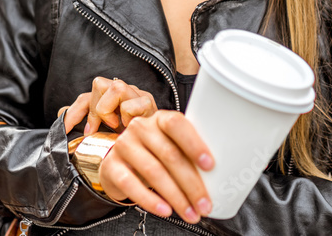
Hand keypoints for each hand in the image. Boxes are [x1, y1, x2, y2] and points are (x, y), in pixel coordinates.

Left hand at [60, 77, 157, 135]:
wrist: (152, 155)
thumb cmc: (129, 142)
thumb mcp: (103, 134)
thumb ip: (84, 121)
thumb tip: (61, 112)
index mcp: (112, 97)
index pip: (87, 96)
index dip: (74, 112)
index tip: (65, 130)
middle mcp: (125, 91)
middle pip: (99, 84)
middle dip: (95, 110)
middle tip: (100, 128)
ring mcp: (138, 94)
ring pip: (115, 87)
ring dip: (110, 111)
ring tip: (117, 126)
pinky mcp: (149, 103)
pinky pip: (130, 104)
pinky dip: (127, 117)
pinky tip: (130, 127)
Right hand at [98, 110, 214, 224]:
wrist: (118, 161)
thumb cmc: (154, 154)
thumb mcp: (170, 145)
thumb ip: (188, 153)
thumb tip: (220, 177)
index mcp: (160, 119)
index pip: (177, 124)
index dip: (194, 144)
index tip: (210, 165)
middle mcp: (140, 128)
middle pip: (169, 154)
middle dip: (191, 184)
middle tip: (204, 204)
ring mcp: (124, 145)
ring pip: (153, 171)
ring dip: (176, 197)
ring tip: (190, 213)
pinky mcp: (111, 166)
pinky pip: (131, 184)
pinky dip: (150, 200)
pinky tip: (165, 210)